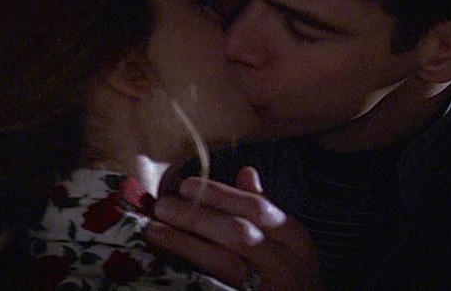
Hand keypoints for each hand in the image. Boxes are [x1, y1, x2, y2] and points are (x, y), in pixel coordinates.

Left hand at [145, 167, 318, 289]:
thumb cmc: (290, 277)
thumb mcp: (286, 242)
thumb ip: (264, 210)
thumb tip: (245, 172)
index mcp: (296, 241)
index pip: (257, 208)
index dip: (220, 195)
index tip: (186, 185)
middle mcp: (287, 266)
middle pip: (238, 234)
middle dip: (197, 217)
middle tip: (163, 206)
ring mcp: (267, 289)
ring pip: (224, 264)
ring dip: (184, 244)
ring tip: (154, 230)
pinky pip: (215, 287)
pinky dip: (190, 273)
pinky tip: (166, 263)